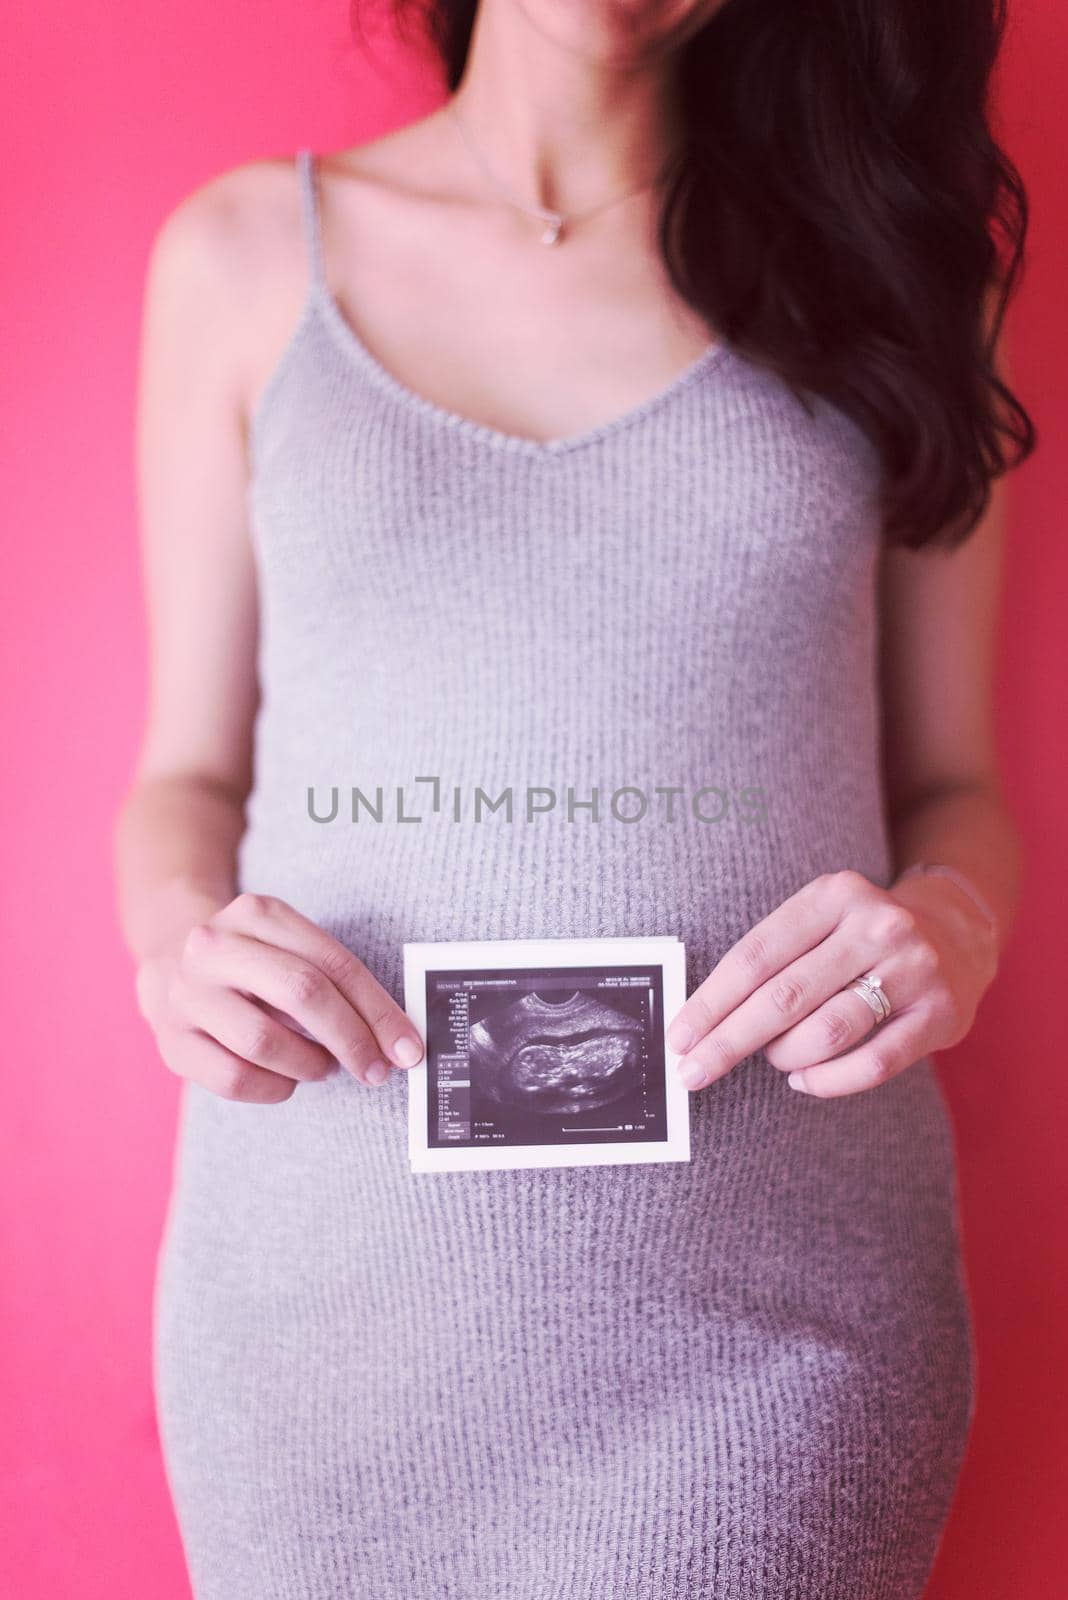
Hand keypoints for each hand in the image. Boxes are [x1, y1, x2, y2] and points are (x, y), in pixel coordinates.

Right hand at [135, 891, 424, 1103]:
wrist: (173, 967)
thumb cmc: (257, 966)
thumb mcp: (293, 950)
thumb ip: (340, 982)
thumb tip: (398, 1038)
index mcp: (258, 913)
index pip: (334, 963)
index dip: (378, 1010)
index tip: (408, 1049)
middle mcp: (215, 945)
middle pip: (302, 992)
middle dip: (352, 1038)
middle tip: (376, 1070)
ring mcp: (187, 993)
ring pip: (264, 1041)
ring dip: (309, 1064)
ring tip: (322, 1067)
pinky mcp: (172, 1041)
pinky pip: (235, 1078)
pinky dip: (274, 1088)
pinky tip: (285, 1081)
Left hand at [666, 868, 999, 1098]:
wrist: (958, 934)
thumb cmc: (862, 938)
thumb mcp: (821, 921)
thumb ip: (772, 960)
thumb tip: (703, 1021)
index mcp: (834, 895)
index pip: (756, 956)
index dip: (711, 1001)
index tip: (679, 1036)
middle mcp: (876, 925)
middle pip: (784, 997)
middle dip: (729, 1041)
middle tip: (693, 1073)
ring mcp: (912, 968)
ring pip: (827, 1031)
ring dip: (784, 1056)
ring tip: (773, 1060)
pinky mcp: (940, 1013)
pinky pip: (873, 1062)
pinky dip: (828, 1081)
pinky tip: (805, 1080)